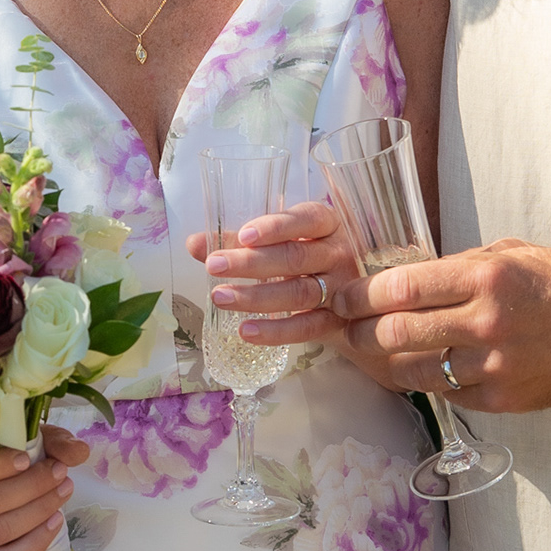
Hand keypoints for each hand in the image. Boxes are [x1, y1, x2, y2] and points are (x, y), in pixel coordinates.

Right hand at [0, 425, 90, 550]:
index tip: (27, 459)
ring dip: (37, 512)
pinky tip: (54, 522)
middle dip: (30, 488)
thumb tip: (77, 452)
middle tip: (60, 473)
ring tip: (63, 493)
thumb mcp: (25, 439)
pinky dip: (33, 544)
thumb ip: (50, 441)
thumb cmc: (5, 456)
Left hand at [183, 200, 359, 346]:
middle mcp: (337, 254)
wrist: (356, 296)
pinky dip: (275, 331)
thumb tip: (195, 244)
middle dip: (252, 262)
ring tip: (219, 296)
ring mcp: (341, 289)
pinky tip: (246, 330)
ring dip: (256, 297)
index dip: (275, 227)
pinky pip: (306, 328)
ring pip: (298, 293)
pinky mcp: (336, 321)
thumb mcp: (284, 240)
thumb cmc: (309, 255)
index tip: (244, 235)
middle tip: (214, 265)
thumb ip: (242, 241)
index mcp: (327, 224)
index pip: (306, 219)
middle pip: (295, 257)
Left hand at [332, 239, 550, 412]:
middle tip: (348, 326)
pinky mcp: (502, 399)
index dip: (362, 294)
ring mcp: (493, 366)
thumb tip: (410, 274)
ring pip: (414, 369)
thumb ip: (461, 264)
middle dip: (361, 330)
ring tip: (374, 351)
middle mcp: (486, 322)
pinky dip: (427, 380)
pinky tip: (417, 369)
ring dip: (386, 361)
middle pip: (398, 332)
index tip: (343, 297)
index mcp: (486, 278)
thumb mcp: (512, 253)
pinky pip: (445, 392)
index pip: (404, 287)